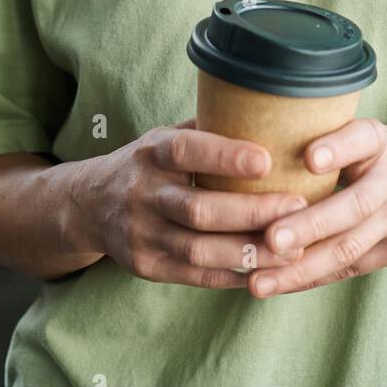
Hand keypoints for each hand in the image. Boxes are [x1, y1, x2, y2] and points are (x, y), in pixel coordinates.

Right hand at [65, 117, 308, 288]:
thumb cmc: (148, 164)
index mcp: (152, 153)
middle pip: (199, 209)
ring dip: (250, 251)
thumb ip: (209, 129)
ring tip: (293, 247)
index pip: (186, 150)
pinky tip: (267, 269)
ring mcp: (141, 234)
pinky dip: (233, 275)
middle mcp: (143, 193)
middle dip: (252, 211)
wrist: (89, 204)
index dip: (225, 156)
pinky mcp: (147, 266)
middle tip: (298, 207)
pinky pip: (195, 276)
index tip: (267, 159)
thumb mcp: (166, 136)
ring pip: (199, 250)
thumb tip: (269, 110)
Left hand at [245, 118, 386, 298]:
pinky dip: (314, 277)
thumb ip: (334, 141)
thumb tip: (271, 156)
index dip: (336, 148)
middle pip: (353, 207)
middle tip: (269, 240)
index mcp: (384, 142)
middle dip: (308, 228)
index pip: (362, 140)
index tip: (310, 158)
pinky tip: (282, 284)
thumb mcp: (373, 131)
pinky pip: (353, 267)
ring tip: (260, 281)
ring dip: (301, 269)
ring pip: (350, 248)